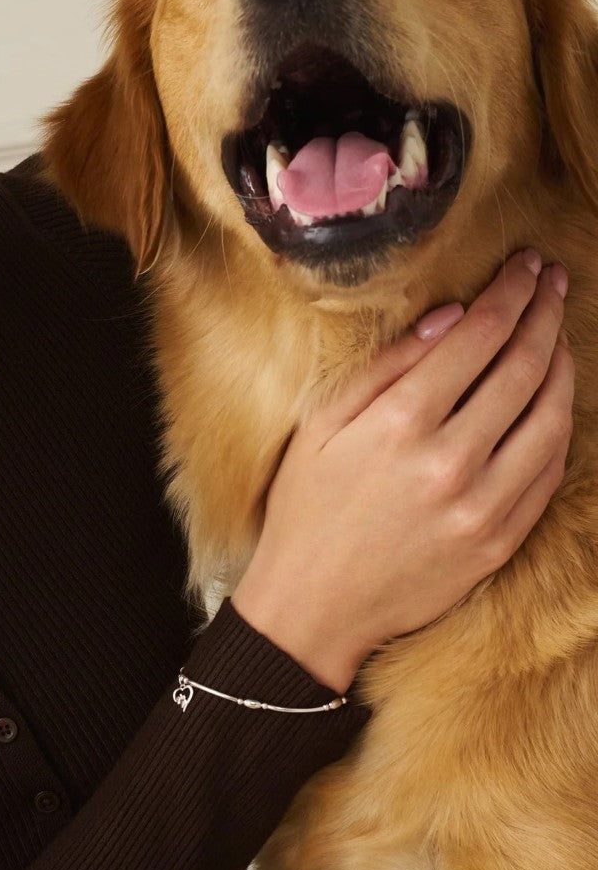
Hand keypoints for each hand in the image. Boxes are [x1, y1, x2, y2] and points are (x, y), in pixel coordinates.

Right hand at [233, 250, 573, 692]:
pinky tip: (553, 401)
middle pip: (522, 369)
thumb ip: (386, 368)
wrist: (314, 604)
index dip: (510, 293)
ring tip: (559, 333)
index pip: (477, 338)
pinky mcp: (499, 542)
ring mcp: (482, 506)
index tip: (525, 265)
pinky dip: (560, 427)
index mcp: (399, 424)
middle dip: (545, 315)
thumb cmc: (306, 508)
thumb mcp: (321, 426)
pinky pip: (549, 473)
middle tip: (553, 281)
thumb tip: (449, 318)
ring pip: (551, 418)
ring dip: (564, 366)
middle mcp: (449, 462)